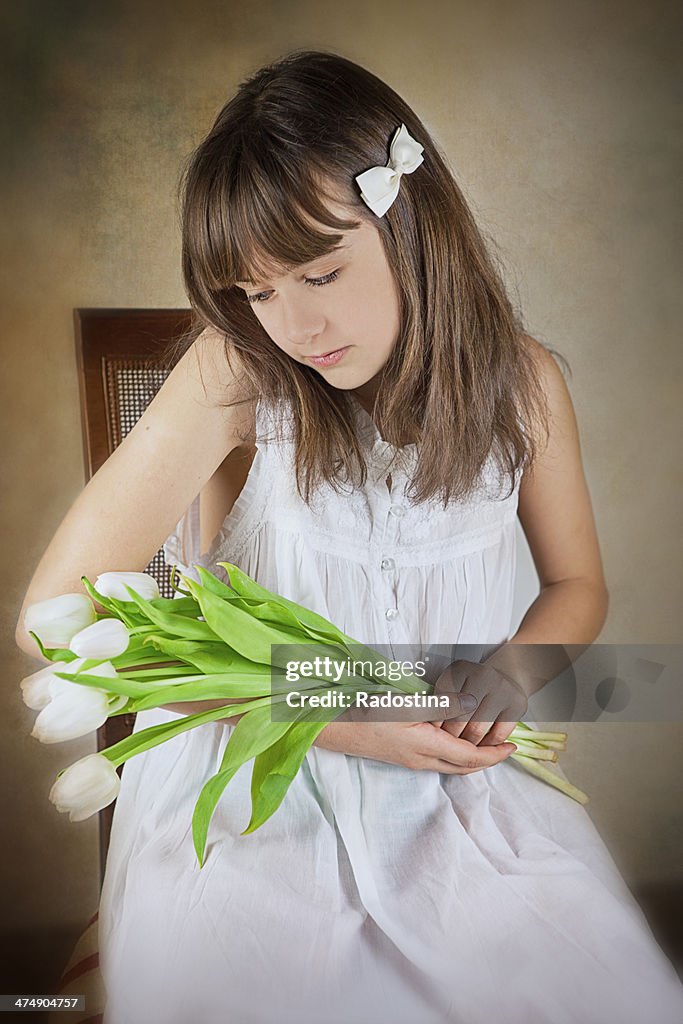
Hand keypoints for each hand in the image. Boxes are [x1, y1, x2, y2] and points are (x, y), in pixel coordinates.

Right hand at [313, 718, 516, 773]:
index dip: (494, 754)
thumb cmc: (366, 714)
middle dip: (488, 759)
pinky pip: (439, 758)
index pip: (470, 758)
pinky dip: (456, 752)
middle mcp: (421, 760)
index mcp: (426, 748)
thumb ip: (441, 705)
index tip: (513, 747)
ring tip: (488, 742)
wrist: (334, 727)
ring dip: (473, 756)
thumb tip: (473, 704)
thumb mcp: (406, 705)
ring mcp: (411, 759)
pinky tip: (455, 738)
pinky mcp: (402, 755)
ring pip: (451, 763)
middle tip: (506, 748)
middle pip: (464, 766)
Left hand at [433, 658, 528, 746]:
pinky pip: (498, 735)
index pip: (442, 701)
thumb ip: (439, 701)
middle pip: (459, 717)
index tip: (432, 734)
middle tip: (445, 746)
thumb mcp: (452, 684)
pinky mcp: (517, 705)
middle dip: (449, 736)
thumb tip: (427, 727)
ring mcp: (502, 690)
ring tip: (460, 749)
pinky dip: (487, 746)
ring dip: (467, 745)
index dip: (435, 722)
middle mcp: (483, 676)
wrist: (506, 676)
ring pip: (478, 729)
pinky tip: (480, 748)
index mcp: (460, 670)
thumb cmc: (472, 684)